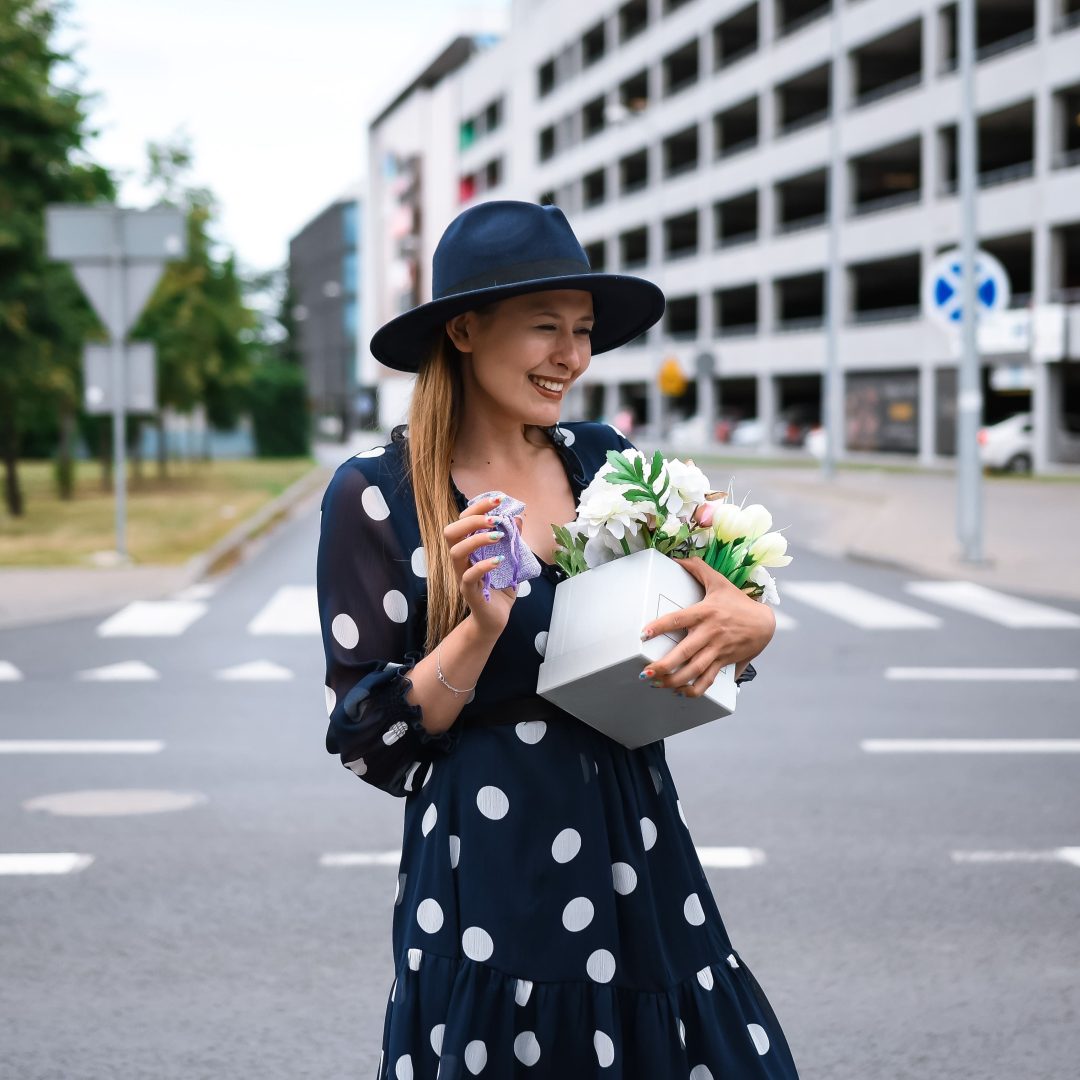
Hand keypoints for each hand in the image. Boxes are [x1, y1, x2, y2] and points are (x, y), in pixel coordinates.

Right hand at [442, 494, 518, 638]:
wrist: (495, 621)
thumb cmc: (500, 590)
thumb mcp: (510, 562)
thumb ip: (513, 542)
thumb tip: (518, 518)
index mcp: (468, 550)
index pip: (463, 521)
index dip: (477, 507)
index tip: (498, 499)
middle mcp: (461, 561)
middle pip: (451, 532)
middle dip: (471, 518)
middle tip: (495, 518)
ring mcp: (463, 576)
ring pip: (455, 551)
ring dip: (476, 539)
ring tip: (498, 536)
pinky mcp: (470, 592)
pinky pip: (469, 576)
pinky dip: (483, 565)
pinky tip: (499, 561)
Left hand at [638, 557, 775, 697]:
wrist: (765, 623)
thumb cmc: (738, 603)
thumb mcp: (719, 582)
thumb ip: (698, 568)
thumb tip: (678, 558)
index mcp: (705, 612)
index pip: (679, 619)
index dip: (660, 626)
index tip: (643, 634)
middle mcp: (710, 633)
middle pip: (684, 652)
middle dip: (663, 665)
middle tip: (646, 672)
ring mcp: (717, 649)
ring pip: (694, 670)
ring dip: (674, 680)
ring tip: (657, 684)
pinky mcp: (724, 662)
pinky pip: (708, 680)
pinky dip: (694, 690)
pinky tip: (680, 692)